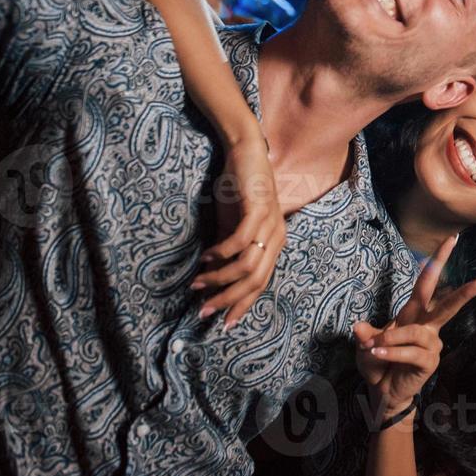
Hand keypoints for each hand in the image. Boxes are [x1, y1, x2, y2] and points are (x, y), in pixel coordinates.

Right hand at [193, 130, 285, 328]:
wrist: (244, 153)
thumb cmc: (238, 190)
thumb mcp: (232, 226)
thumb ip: (227, 250)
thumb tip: (211, 277)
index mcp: (274, 242)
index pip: (261, 283)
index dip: (242, 305)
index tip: (223, 322)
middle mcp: (277, 236)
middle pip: (256, 280)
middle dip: (228, 299)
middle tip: (203, 309)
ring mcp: (270, 222)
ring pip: (248, 265)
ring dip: (220, 278)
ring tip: (198, 283)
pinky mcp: (258, 208)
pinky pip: (241, 240)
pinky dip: (222, 253)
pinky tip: (206, 256)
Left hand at [353, 234, 475, 422]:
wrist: (382, 392)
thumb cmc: (378, 362)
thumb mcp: (364, 345)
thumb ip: (364, 335)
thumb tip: (359, 327)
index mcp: (413, 313)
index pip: (427, 283)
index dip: (437, 261)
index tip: (451, 240)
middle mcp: (426, 326)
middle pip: (448, 304)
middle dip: (466, 291)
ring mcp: (431, 344)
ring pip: (416, 332)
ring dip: (392, 338)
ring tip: (374, 346)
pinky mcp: (429, 361)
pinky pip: (410, 352)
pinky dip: (392, 352)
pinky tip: (379, 354)